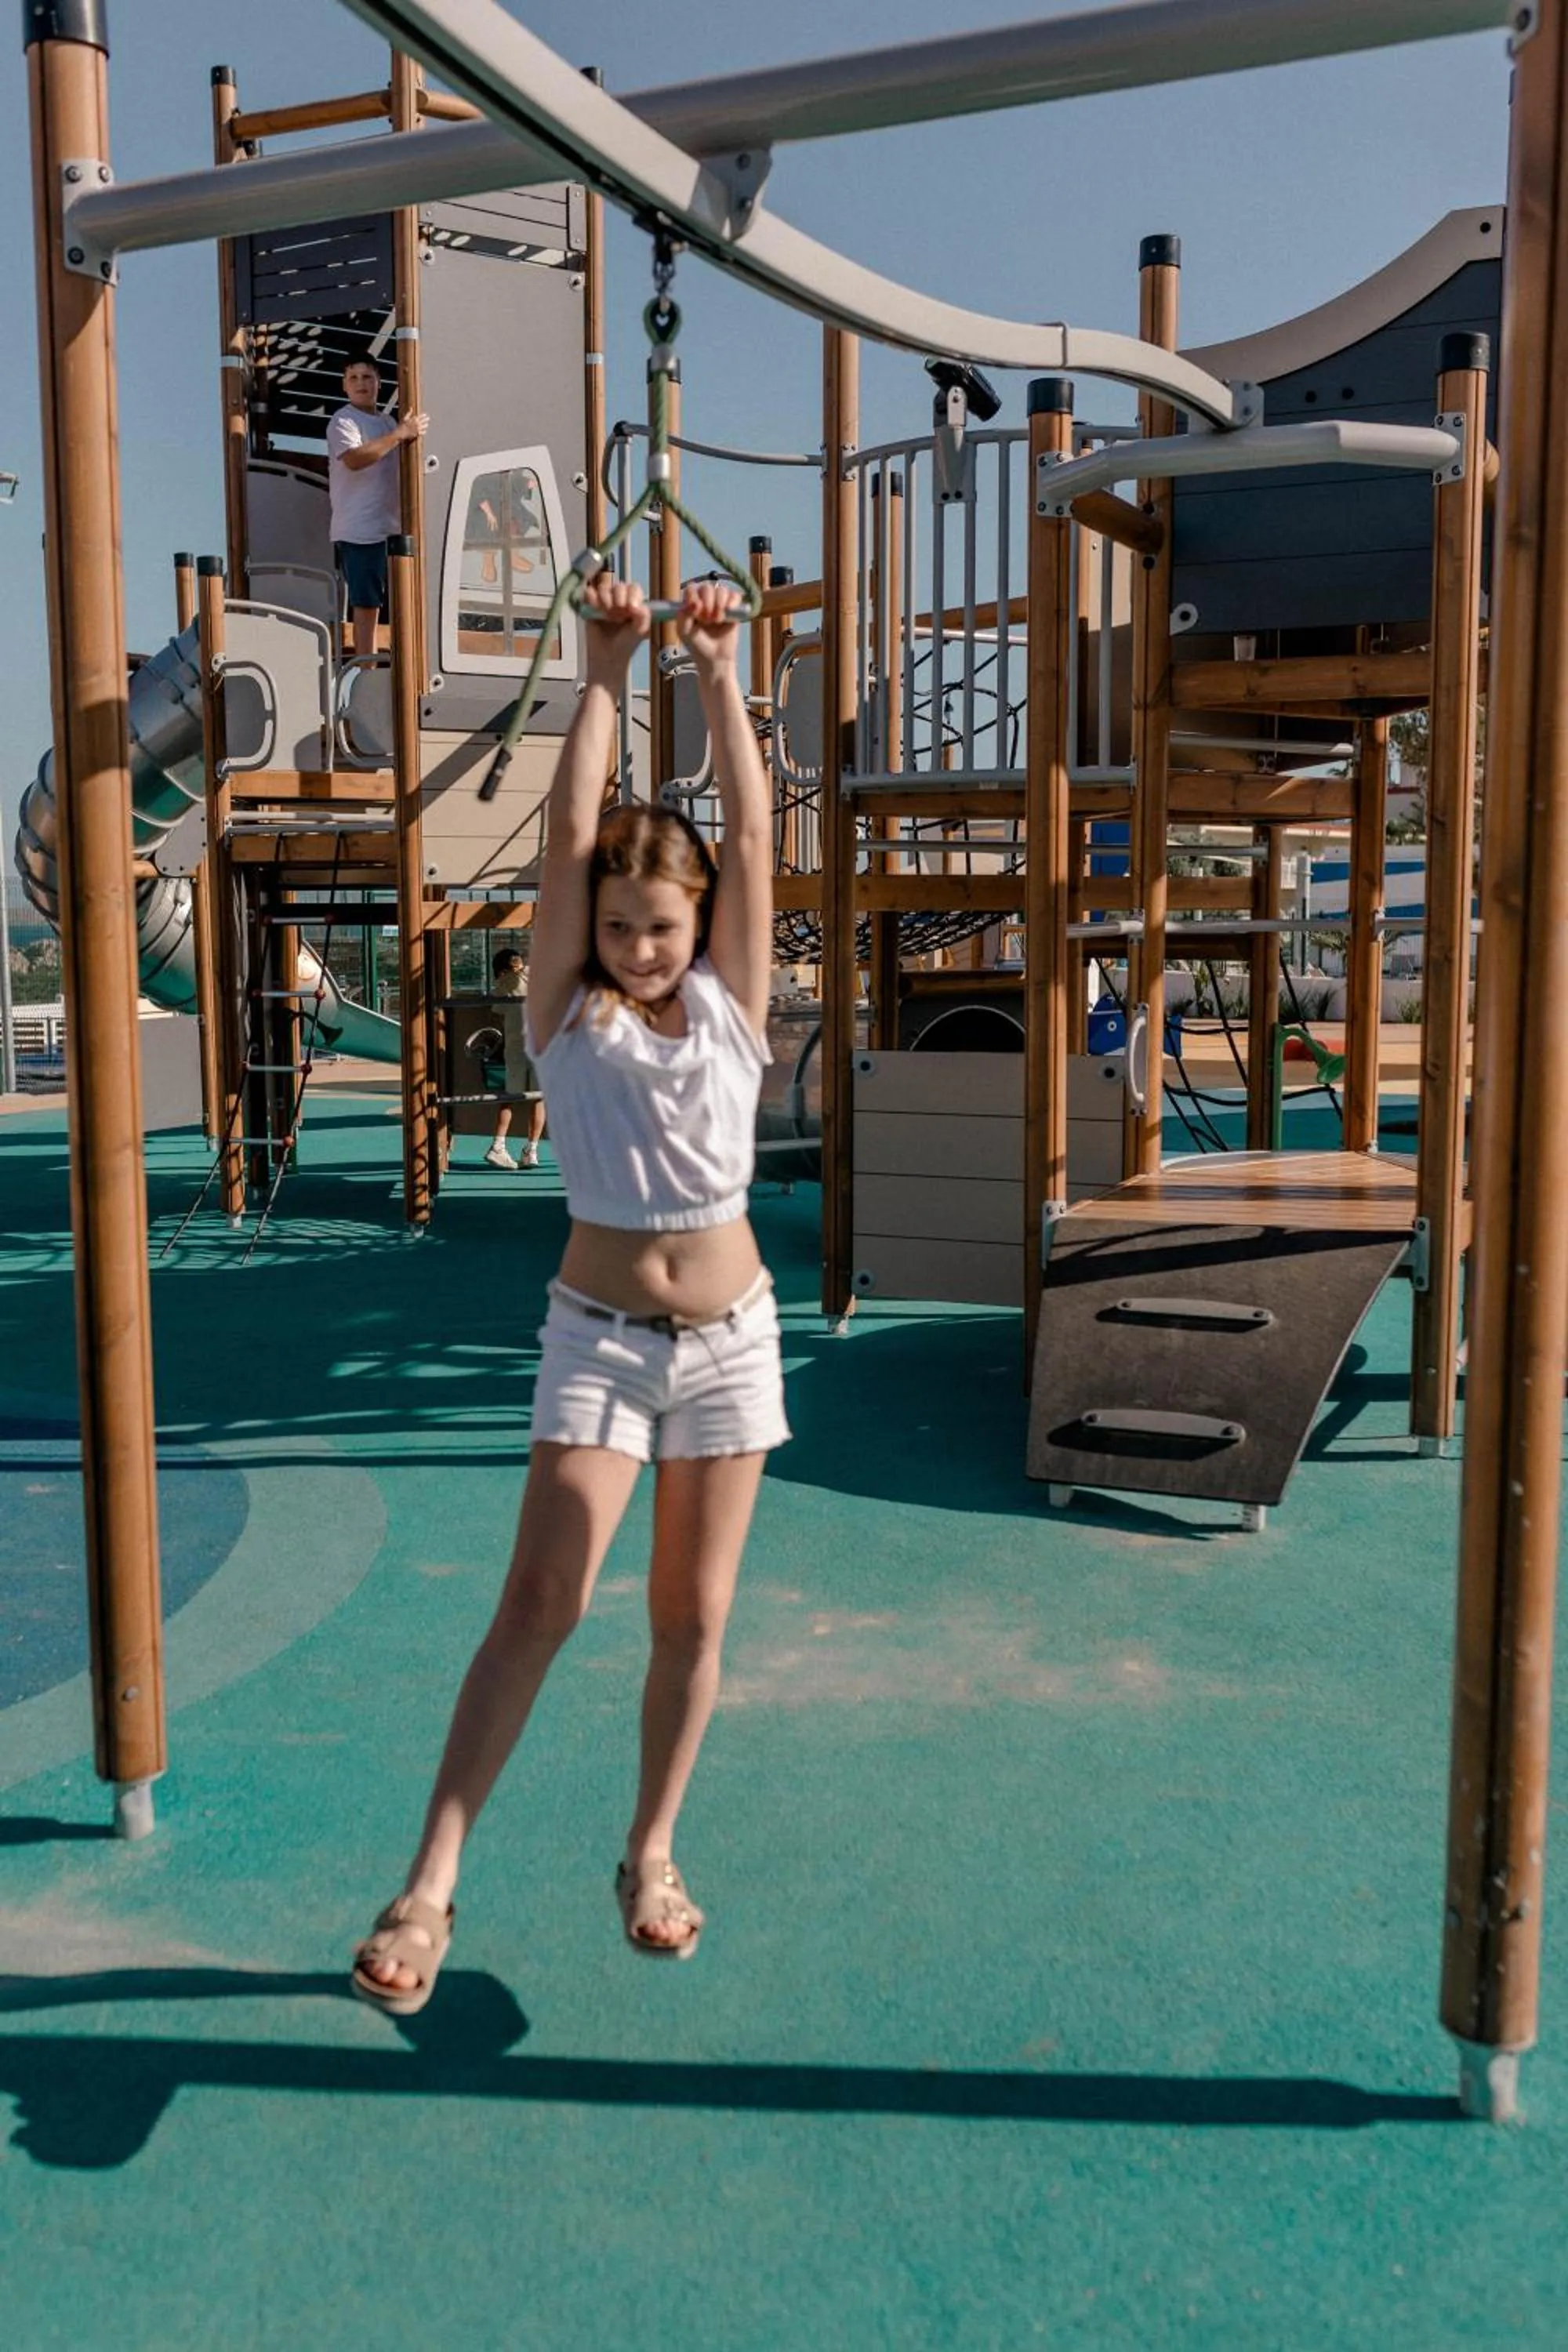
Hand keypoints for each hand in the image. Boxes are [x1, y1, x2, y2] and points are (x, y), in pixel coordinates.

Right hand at [398, 411, 429, 442]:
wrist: (401, 432)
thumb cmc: (402, 425)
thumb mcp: (405, 418)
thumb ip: (409, 413)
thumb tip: (411, 408)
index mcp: (414, 419)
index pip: (420, 416)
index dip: (423, 415)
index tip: (425, 415)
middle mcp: (417, 423)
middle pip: (423, 421)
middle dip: (426, 419)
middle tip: (428, 418)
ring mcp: (418, 428)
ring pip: (424, 426)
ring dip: (426, 425)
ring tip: (427, 424)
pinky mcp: (418, 433)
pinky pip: (423, 432)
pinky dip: (424, 431)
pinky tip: (425, 431)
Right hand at [581, 571, 650, 685]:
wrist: (609, 656)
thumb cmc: (627, 643)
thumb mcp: (641, 630)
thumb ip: (645, 616)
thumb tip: (639, 606)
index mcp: (633, 602)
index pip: (633, 588)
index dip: (632, 595)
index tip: (631, 608)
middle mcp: (619, 598)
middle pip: (619, 586)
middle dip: (619, 597)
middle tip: (618, 615)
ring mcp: (604, 600)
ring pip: (603, 587)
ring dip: (606, 599)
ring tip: (607, 616)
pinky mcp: (589, 605)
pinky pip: (589, 592)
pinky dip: (592, 599)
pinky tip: (596, 611)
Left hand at [677, 580, 741, 684]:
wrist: (714, 659)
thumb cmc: (697, 645)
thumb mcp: (684, 632)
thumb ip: (683, 615)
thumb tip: (694, 603)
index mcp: (691, 603)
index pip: (691, 589)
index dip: (693, 598)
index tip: (696, 613)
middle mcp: (705, 600)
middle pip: (707, 587)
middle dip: (707, 603)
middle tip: (707, 620)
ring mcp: (720, 603)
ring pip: (721, 590)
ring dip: (719, 604)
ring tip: (717, 621)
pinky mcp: (734, 608)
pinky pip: (735, 596)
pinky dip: (732, 603)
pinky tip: (728, 613)